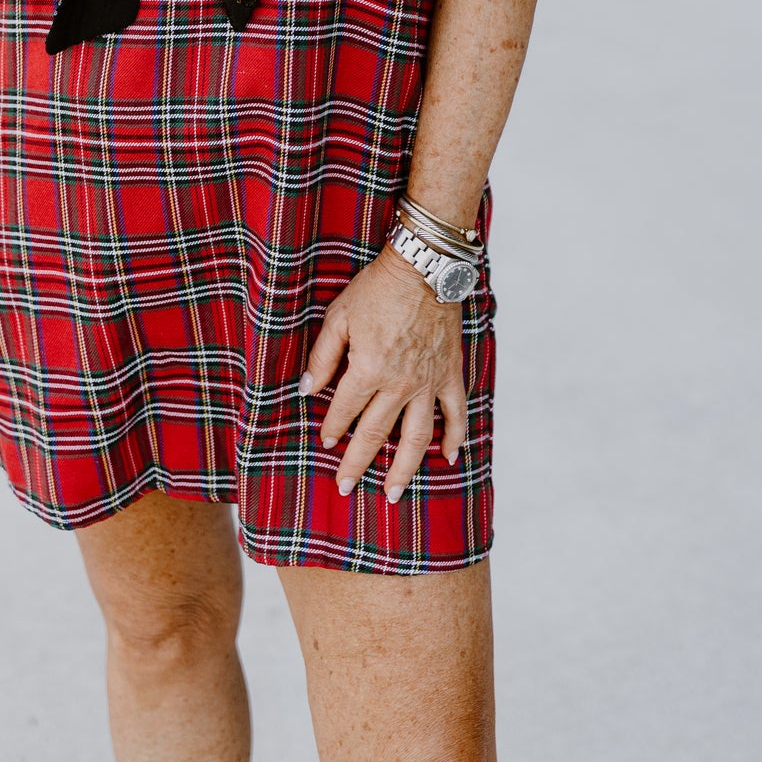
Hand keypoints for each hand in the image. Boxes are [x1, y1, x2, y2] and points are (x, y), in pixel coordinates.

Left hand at [300, 242, 466, 503]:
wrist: (424, 268)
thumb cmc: (377, 290)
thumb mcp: (339, 317)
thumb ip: (322, 357)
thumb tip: (307, 391)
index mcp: (368, 369)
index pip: (345, 411)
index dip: (332, 429)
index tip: (326, 443)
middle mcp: (399, 384)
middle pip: (376, 434)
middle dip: (358, 463)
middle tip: (345, 487)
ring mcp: (428, 382)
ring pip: (417, 437)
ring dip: (405, 469)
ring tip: (393, 493)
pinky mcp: (449, 374)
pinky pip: (455, 413)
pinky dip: (454, 437)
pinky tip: (449, 457)